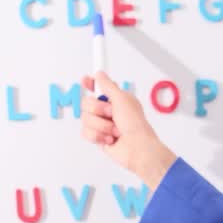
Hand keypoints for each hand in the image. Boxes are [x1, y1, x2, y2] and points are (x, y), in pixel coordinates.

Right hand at [78, 72, 176, 187]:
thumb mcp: (122, 99)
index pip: (98, 88)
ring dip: (101, 126)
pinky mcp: (98, 137)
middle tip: (112, 114)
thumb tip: (100, 74)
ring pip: (85, 119)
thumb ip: (108, 86)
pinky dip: (98, 136)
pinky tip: (110, 139)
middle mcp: (108, 111)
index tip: (85, 80)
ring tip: (115, 130)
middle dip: (98, 110)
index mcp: (116, 99)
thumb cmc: (135, 125)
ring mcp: (102, 124)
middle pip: (86, 103)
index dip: (90, 84)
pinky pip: (86, 133)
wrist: (137, 148)